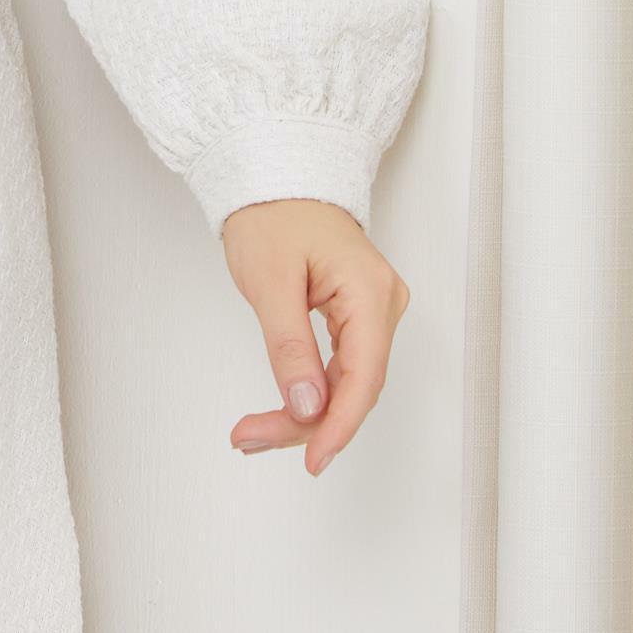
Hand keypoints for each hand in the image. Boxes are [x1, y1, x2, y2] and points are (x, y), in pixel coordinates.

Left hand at [220, 196, 409, 474]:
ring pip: (347, 382)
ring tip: (252, 434)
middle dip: (306, 423)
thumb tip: (308, 407)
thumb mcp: (269, 281)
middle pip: (356, 386)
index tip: (311, 459)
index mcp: (370, 291)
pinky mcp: (355, 314)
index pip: (365, 377)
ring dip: (304, 413)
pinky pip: (341, 366)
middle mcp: (383, 303)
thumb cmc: (271, 214)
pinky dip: (310, 390)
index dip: (339, 426)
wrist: (272, 173)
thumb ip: (290, 346)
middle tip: (249, 439)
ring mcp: (373, 309)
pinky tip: (281, 411)